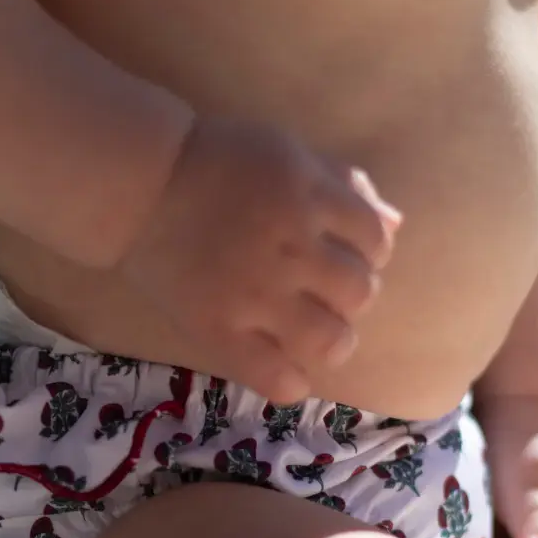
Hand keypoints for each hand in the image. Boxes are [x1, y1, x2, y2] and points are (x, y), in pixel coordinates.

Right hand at [120, 116, 400, 402]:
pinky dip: (292, 383)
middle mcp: (291, 249)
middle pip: (359, 292)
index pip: (375, 241)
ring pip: (329, 338)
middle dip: (352, 294)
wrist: (142, 187)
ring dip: (334, 340)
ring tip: (314, 334)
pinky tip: (290, 374)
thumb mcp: (288, 154)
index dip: (370, 253)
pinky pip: (274, 376)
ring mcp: (256, 295)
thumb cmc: (217, 163)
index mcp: (310, 198)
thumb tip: (395, 225)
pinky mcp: (221, 330)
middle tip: (324, 293)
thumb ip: (342, 186)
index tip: (347, 256)